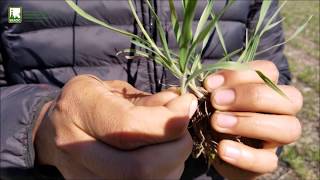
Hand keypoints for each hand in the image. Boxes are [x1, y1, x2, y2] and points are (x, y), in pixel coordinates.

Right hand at [33, 75, 197, 178]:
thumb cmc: (89, 103)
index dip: (167, 121)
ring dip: (173, 163)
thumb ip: (149, 100)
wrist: (54, 130)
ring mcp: (83, 177)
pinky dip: (164, 173)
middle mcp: (76, 147)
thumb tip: (183, 107)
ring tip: (172, 142)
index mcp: (79, 109)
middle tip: (183, 128)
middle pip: (139, 168)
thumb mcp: (114, 88)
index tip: (187, 105)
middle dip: (176, 148)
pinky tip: (162, 157)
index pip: (128, 127)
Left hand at [203, 60, 302, 178]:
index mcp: (266, 87)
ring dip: (250, 123)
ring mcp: (277, 137)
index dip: (240, 74)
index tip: (209, 85)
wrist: (210, 145)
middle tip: (216, 101)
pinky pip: (269, 161)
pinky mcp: (267, 161)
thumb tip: (204, 90)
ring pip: (289, 128)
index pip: (269, 71)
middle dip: (250, 96)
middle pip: (291, 97)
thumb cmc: (211, 111)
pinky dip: (245, 155)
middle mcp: (280, 110)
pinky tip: (223, 149)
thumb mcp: (208, 97)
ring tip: (216, 123)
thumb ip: (209, 90)